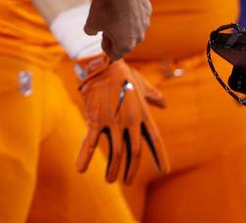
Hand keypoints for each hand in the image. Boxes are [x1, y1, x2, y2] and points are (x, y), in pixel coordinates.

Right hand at [75, 54, 169, 183]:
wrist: (101, 63)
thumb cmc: (122, 73)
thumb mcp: (142, 85)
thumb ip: (154, 97)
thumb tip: (164, 104)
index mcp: (143, 115)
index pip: (155, 141)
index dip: (160, 157)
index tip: (165, 171)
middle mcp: (131, 121)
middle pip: (135, 152)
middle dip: (131, 170)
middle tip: (127, 182)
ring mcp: (113, 121)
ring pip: (116, 153)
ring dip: (113, 169)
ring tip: (109, 180)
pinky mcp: (96, 119)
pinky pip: (90, 143)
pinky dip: (85, 157)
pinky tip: (80, 169)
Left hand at [85, 0, 150, 58]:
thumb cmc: (105, 7)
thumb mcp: (91, 22)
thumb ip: (91, 32)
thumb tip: (92, 32)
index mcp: (125, 45)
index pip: (115, 55)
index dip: (105, 47)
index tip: (101, 36)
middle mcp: (139, 37)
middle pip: (126, 43)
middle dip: (115, 37)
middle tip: (105, 25)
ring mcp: (145, 24)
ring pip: (133, 30)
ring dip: (124, 27)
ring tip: (112, 14)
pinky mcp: (148, 11)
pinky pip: (138, 17)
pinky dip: (130, 15)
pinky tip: (122, 5)